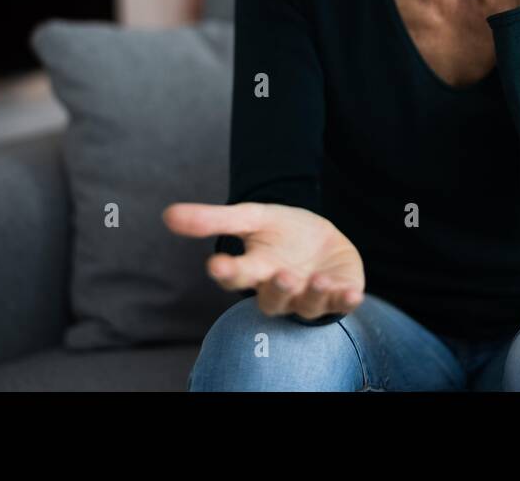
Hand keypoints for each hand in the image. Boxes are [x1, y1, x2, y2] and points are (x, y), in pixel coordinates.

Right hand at [162, 201, 364, 320]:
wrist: (318, 237)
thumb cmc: (280, 232)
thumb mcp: (250, 218)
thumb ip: (213, 219)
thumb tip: (168, 214)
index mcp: (256, 271)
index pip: (236, 277)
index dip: (227, 272)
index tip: (216, 264)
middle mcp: (281, 290)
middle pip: (274, 300)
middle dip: (278, 290)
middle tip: (280, 275)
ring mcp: (310, 295)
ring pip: (308, 305)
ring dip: (311, 295)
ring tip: (314, 278)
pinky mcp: (339, 293)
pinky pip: (341, 303)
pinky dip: (346, 300)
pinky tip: (351, 293)